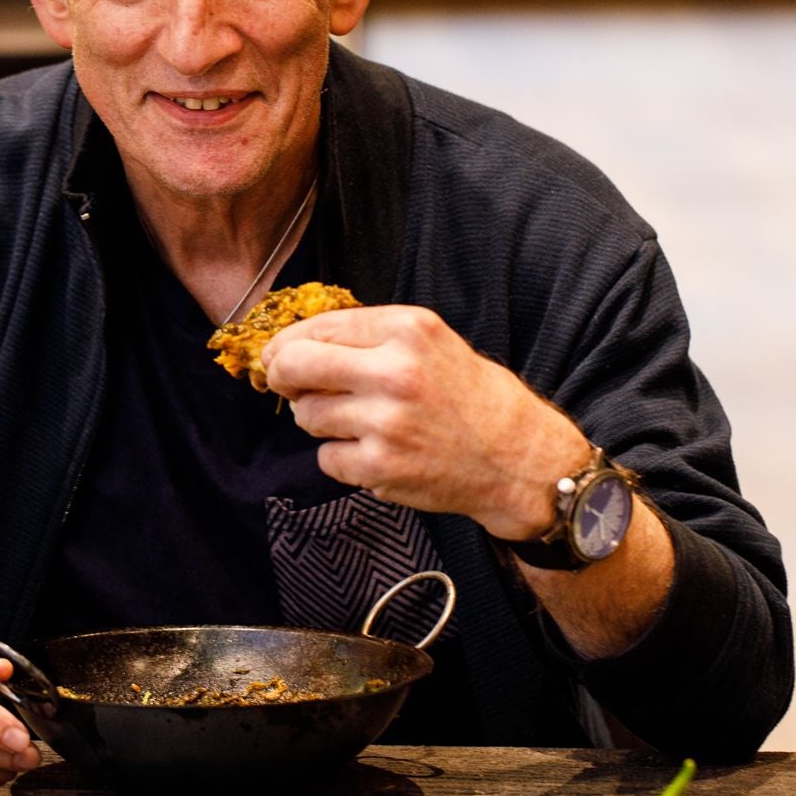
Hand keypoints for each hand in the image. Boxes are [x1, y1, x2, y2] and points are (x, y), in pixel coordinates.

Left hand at [262, 304, 586, 535]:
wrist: (517, 458)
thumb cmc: (471, 396)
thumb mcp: (431, 341)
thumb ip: (369, 335)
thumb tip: (295, 343)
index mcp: (408, 330)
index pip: (319, 326)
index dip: (287, 342)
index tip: (278, 354)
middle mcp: (396, 372)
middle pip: (295, 366)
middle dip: (280, 375)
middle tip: (285, 384)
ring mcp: (386, 423)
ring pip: (307, 415)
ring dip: (319, 419)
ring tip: (359, 421)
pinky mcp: (381, 468)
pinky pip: (326, 457)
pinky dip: (341, 456)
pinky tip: (375, 451)